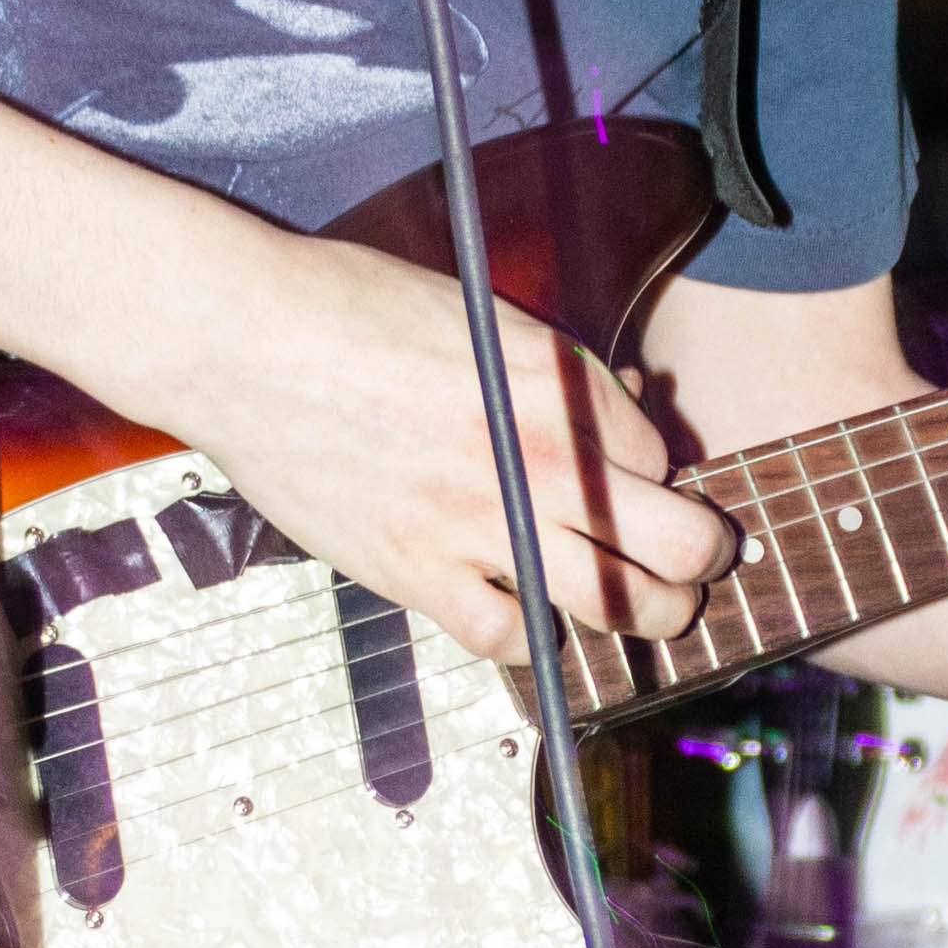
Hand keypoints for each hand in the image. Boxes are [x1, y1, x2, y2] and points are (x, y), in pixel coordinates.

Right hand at [151, 215, 733, 662]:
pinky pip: (512, 638)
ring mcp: (484, 524)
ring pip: (619, 606)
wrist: (244, 340)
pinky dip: (530, 636)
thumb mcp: (481, 312)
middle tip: (695, 562)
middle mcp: (540, 458)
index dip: (661, 472)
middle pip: (681, 542)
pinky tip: (524, 613)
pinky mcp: (420, 573)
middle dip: (703, 557)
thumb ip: (554, 371)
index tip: (641, 480)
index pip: (663, 454)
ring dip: (649, 614)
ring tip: (647, 609)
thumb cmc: (348, 309)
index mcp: (560, 382)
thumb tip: (615, 408)